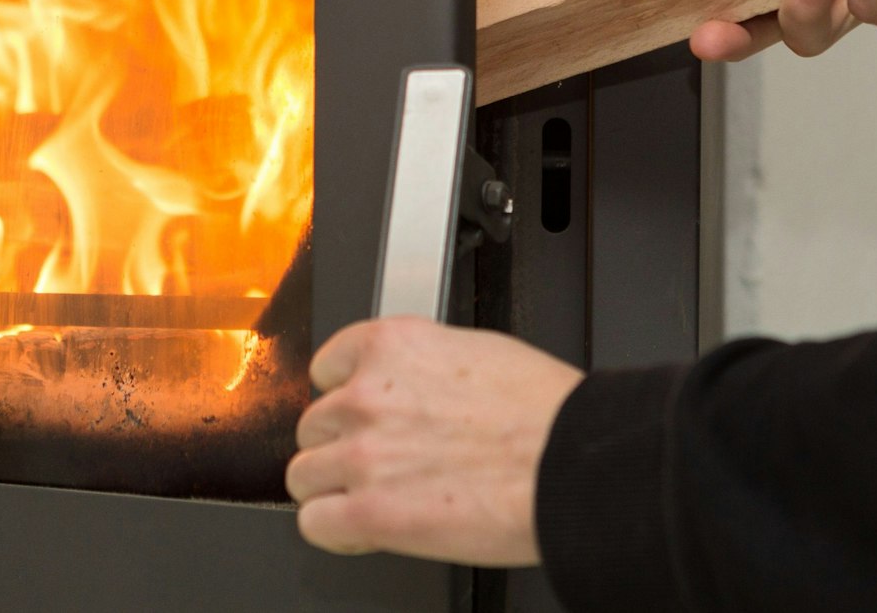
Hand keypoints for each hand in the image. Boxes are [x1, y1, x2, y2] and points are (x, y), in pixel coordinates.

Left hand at [287, 317, 582, 565]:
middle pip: (314, 424)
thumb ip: (424, 368)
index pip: (326, 368)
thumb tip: (412, 386)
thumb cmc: (547, 414)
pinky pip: (315, 522)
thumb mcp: (479, 352)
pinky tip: (365, 529)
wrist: (573, 465)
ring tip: (375, 497)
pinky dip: (336, 530)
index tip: (361, 415)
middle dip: (344, 445)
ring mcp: (363, 455)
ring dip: (334, 488)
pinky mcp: (370, 513)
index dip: (345, 397)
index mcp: (393, 346)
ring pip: (304, 474)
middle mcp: (367, 395)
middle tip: (382, 462)